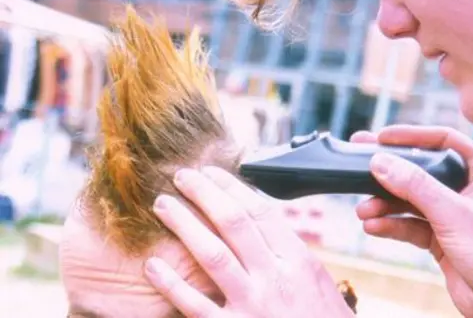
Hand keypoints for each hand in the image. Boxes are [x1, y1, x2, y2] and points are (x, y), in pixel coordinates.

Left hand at [144, 167, 353, 317]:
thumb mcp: (316, 278)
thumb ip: (288, 250)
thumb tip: (260, 219)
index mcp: (298, 260)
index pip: (261, 212)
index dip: (232, 187)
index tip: (211, 172)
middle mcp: (275, 277)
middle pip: (235, 223)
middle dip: (205, 194)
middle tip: (182, 176)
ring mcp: (253, 305)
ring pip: (213, 255)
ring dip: (184, 225)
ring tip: (163, 206)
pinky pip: (195, 305)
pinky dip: (171, 284)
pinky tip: (152, 265)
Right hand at [351, 124, 472, 317]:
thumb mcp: (455, 213)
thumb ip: (416, 186)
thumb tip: (380, 162)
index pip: (446, 141)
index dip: (413, 136)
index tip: (383, 136)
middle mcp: (468, 190)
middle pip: (422, 170)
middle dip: (390, 171)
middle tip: (359, 161)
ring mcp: (454, 215)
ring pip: (412, 201)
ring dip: (386, 205)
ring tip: (363, 209)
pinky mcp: (442, 240)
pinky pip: (411, 227)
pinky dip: (392, 226)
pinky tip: (373, 227)